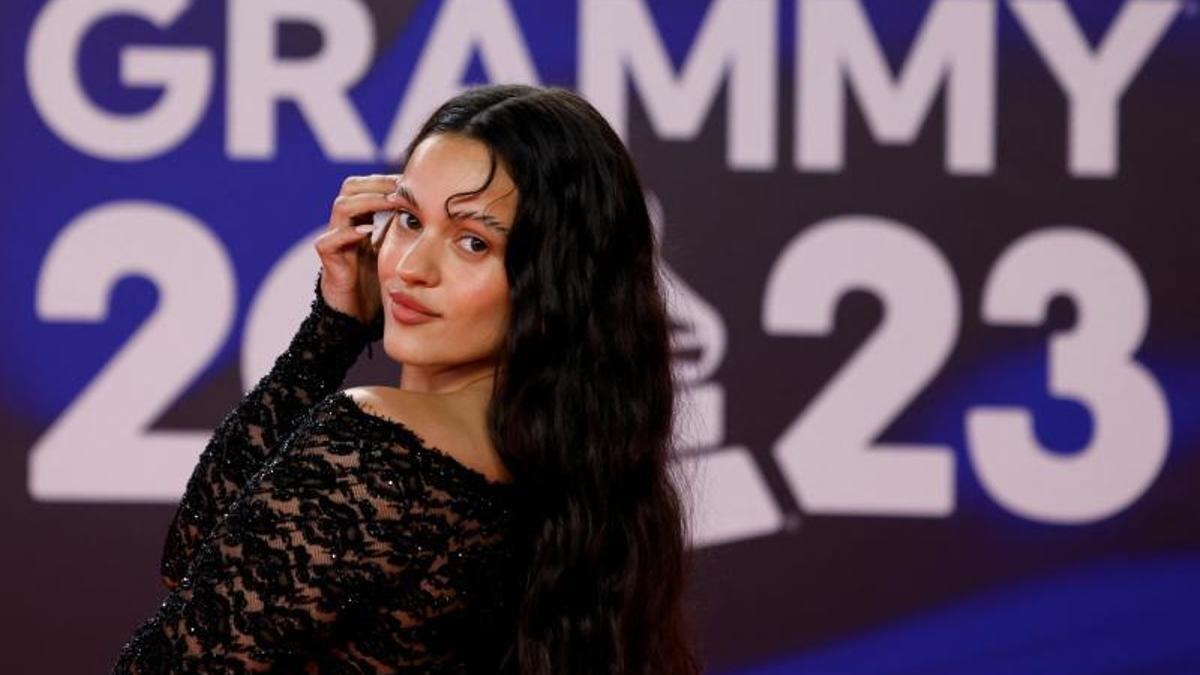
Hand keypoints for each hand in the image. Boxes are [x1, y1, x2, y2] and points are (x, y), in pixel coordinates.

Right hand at [314, 173, 400, 323]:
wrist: (358, 311)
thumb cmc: (378, 278)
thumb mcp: (396, 249)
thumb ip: (405, 229)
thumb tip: (434, 210)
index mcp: (361, 217)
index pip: (368, 185)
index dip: (387, 180)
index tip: (412, 182)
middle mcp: (345, 223)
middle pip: (351, 187)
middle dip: (377, 184)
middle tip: (401, 189)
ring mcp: (334, 239)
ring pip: (341, 207)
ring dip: (367, 201)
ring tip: (390, 203)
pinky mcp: (328, 259)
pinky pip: (329, 240)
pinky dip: (348, 233)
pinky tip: (368, 231)